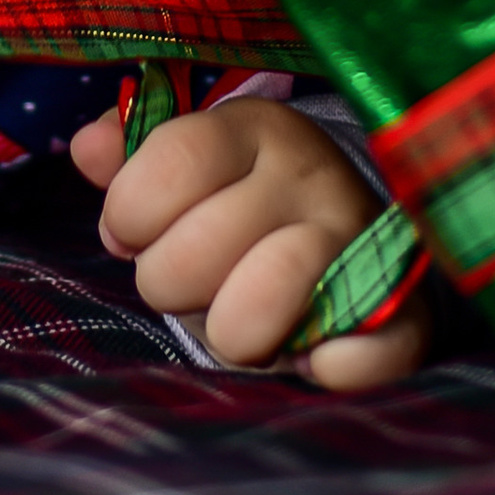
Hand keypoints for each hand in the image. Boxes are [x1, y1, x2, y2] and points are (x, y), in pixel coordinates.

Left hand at [70, 93, 426, 394]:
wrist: (355, 245)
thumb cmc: (242, 209)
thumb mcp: (189, 166)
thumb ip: (133, 155)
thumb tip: (90, 148)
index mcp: (258, 128)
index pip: (172, 161)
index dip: (131, 211)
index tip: (130, 232)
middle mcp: (313, 175)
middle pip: (194, 250)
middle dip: (169, 282)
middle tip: (192, 281)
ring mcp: (362, 243)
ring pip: (261, 303)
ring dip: (232, 333)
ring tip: (238, 322)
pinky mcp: (404, 314)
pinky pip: (363, 353)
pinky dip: (330, 366)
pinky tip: (312, 358)